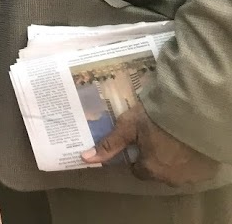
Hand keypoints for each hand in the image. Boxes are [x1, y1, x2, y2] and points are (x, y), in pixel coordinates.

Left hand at [82, 99, 217, 185]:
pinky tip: (187, 141)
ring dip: (173, 158)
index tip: (140, 140)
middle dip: (155, 157)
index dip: (137, 155)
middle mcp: (170, 179)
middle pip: (157, 171)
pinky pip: (194, 168)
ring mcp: (190, 176)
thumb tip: (85, 159)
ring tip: (172, 136)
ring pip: (176, 171)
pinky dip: (190, 158)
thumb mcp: (129, 127)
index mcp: (150, 169)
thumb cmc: (157, 119)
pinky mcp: (206, 170)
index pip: (138, 169)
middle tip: (157, 135)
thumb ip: (110, 143)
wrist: (195, 113)